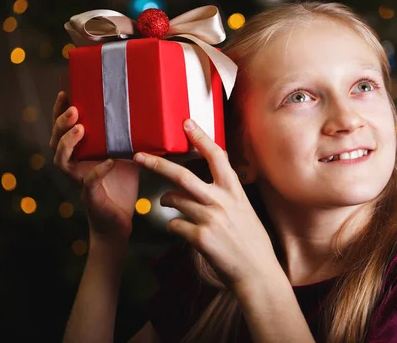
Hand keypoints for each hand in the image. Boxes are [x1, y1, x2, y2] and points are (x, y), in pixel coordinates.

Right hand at [51, 91, 139, 242]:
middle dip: (61, 122)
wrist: (120, 220)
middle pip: (55, 140)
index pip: (63, 127)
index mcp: (80, 151)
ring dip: (69, 142)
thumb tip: (149, 110)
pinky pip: (89, 182)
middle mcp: (74, 164)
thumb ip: (130, 135)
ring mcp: (79, 180)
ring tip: (80, 128)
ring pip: (62, 159)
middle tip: (74, 109)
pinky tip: (109, 161)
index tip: (65, 91)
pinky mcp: (90, 195)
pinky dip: (99, 171)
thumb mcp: (127, 153)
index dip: (60, 110)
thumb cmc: (121, 184)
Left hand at [132, 119, 279, 291]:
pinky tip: (183, 231)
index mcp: (234, 190)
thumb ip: (226, 195)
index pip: (216, 156)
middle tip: (139, 156)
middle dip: (157, 164)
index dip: (200, 137)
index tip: (187, 122)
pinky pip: (174, 225)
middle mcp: (222, 200)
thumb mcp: (245, 210)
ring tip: (166, 201)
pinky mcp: (200, 237)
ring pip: (174, 200)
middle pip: (182, 175)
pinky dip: (174, 226)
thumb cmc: (251, 242)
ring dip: (166, 200)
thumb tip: (206, 185)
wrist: (257, 273)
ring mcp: (210, 218)